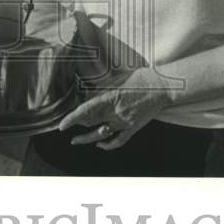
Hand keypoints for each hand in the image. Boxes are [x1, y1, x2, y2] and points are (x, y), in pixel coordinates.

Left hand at [57, 67, 172, 149]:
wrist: (162, 86)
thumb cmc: (141, 78)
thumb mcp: (117, 78)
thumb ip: (102, 88)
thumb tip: (87, 94)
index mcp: (111, 97)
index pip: (87, 111)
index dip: (72, 119)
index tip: (62, 125)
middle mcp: (117, 112)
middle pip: (91, 123)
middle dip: (76, 126)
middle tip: (65, 126)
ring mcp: (125, 122)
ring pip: (102, 134)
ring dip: (87, 138)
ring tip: (76, 140)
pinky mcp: (133, 127)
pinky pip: (119, 140)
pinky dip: (108, 145)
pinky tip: (99, 144)